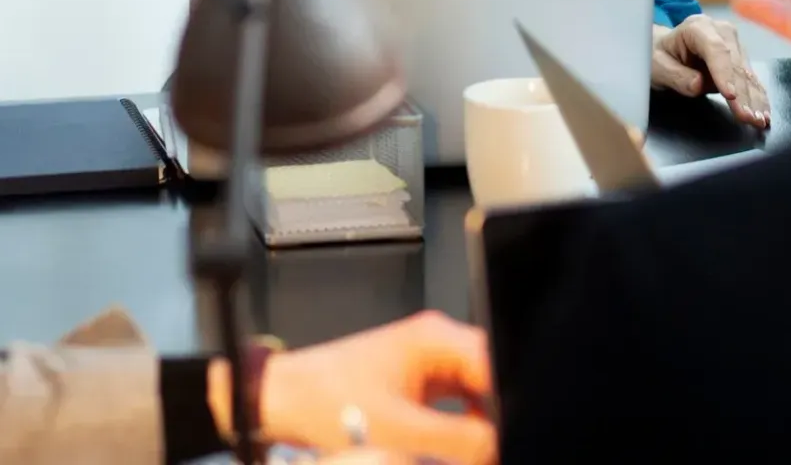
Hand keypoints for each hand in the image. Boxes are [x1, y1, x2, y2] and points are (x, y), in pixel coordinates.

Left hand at [211, 311, 494, 463]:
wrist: (278, 402)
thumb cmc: (322, 405)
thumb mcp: (398, 433)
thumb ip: (459, 442)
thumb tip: (500, 446)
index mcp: (437, 338)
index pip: (498, 364)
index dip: (512, 401)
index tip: (512, 432)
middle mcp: (438, 343)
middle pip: (492, 380)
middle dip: (497, 418)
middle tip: (488, 450)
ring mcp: (429, 363)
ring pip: (479, 397)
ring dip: (480, 428)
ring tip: (470, 451)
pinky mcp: (419, 385)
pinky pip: (458, 408)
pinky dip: (462, 431)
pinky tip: (455, 450)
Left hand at [651, 15, 770, 127]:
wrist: (665, 48)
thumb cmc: (659, 55)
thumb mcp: (657, 65)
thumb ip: (675, 75)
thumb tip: (697, 85)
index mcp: (697, 27)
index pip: (715, 50)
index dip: (724, 73)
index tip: (730, 95)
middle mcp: (720, 32)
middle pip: (735, 64)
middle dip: (743, 93)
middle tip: (748, 117)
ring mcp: (733, 44)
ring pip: (747, 74)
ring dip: (754, 98)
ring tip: (759, 120)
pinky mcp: (740, 59)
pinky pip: (751, 80)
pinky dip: (758, 97)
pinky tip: (763, 113)